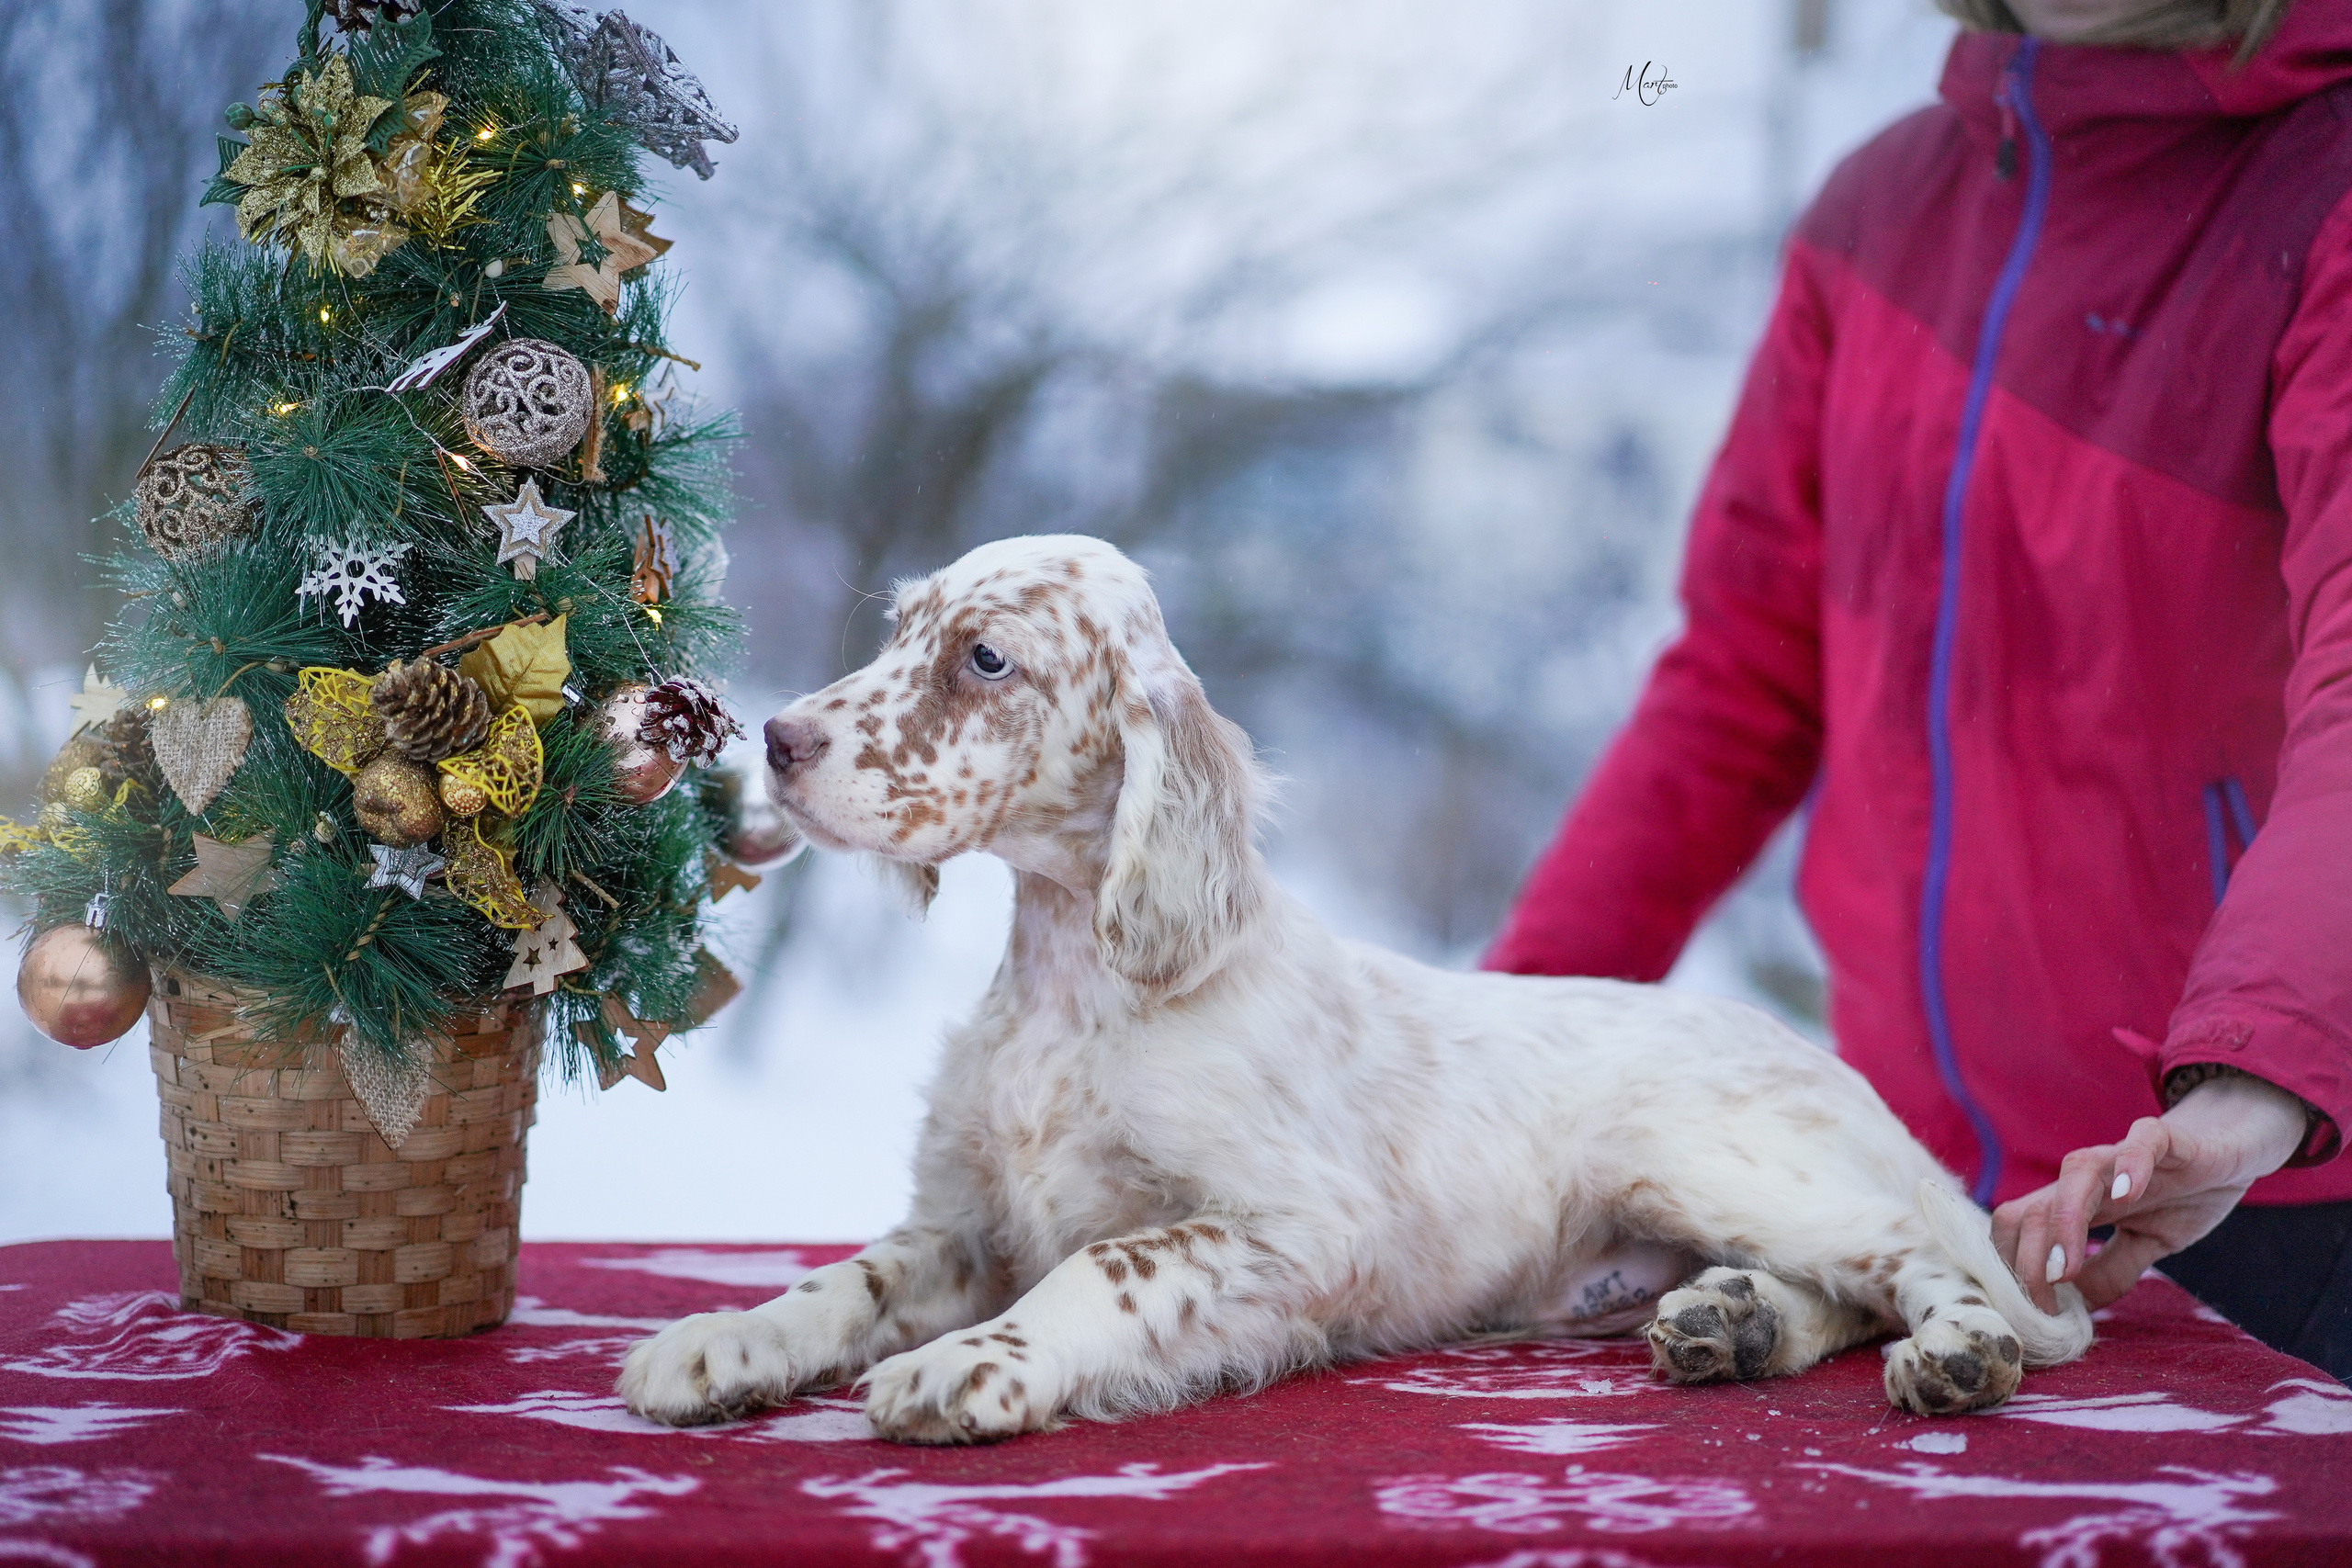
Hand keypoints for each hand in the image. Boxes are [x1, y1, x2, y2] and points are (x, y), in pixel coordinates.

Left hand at [1991, 1073, 2307, 1313]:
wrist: (2226, 1155)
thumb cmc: (2178, 1199)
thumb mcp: (2143, 1247)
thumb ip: (2110, 1272)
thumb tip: (2075, 1311)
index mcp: (2073, 1204)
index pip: (2017, 1227)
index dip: (2015, 1268)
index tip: (2034, 1312)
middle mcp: (2087, 1179)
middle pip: (2033, 1208)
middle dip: (2030, 1260)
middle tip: (2048, 1304)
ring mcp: (2122, 1155)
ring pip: (2075, 1172)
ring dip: (2064, 1222)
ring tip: (2066, 1269)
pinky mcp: (2165, 1139)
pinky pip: (2142, 1142)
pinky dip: (2131, 1164)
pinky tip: (2129, 1195)